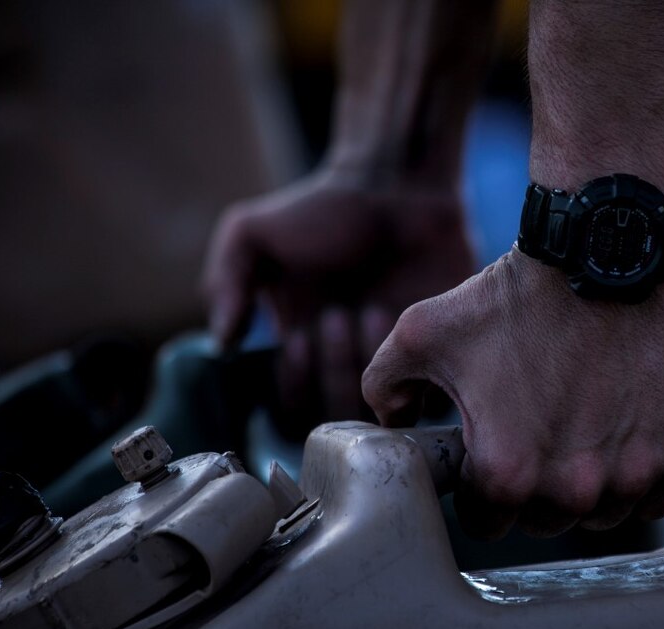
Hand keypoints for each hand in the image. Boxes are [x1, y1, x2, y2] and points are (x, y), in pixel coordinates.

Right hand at [201, 171, 474, 423]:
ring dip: (369, 359)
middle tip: (339, 314)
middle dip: (334, 366)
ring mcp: (395, 359)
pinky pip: (432, 388)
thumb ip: (227, 282)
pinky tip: (403, 311)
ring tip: (370, 306)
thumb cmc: (325, 207)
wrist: (399, 182)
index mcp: (302, 347)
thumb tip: (223, 342)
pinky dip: (413, 360)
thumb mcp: (253, 233)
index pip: (292, 407)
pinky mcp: (440, 350)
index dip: (295, 384)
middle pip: (337, 411)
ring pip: (382, 404)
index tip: (299, 336)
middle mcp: (347, 362)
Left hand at [363, 250, 663, 538]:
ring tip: (583, 432)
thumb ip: (386, 386)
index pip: (488, 522)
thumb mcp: (423, 334)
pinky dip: (644, 473)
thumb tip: (391, 425)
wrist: (604, 250)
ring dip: (592, 487)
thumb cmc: (516, 295)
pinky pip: (659, 495)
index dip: (484, 490)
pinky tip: (626, 433)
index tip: (492, 457)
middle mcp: (574, 488)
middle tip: (538, 437)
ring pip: (605, 514)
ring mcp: (634, 473)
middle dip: (536, 490)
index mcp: (508, 472)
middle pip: (548, 521)